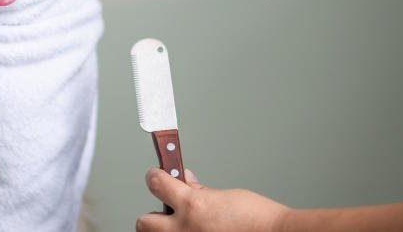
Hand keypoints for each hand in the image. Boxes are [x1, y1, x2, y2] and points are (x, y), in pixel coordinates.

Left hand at [136, 168, 289, 231]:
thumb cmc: (259, 218)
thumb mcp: (225, 196)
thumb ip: (199, 190)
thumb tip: (185, 181)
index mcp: (193, 206)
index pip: (156, 184)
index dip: (155, 176)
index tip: (156, 175)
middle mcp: (185, 229)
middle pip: (144, 222)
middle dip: (152, 215)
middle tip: (166, 211)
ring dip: (166, 231)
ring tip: (184, 227)